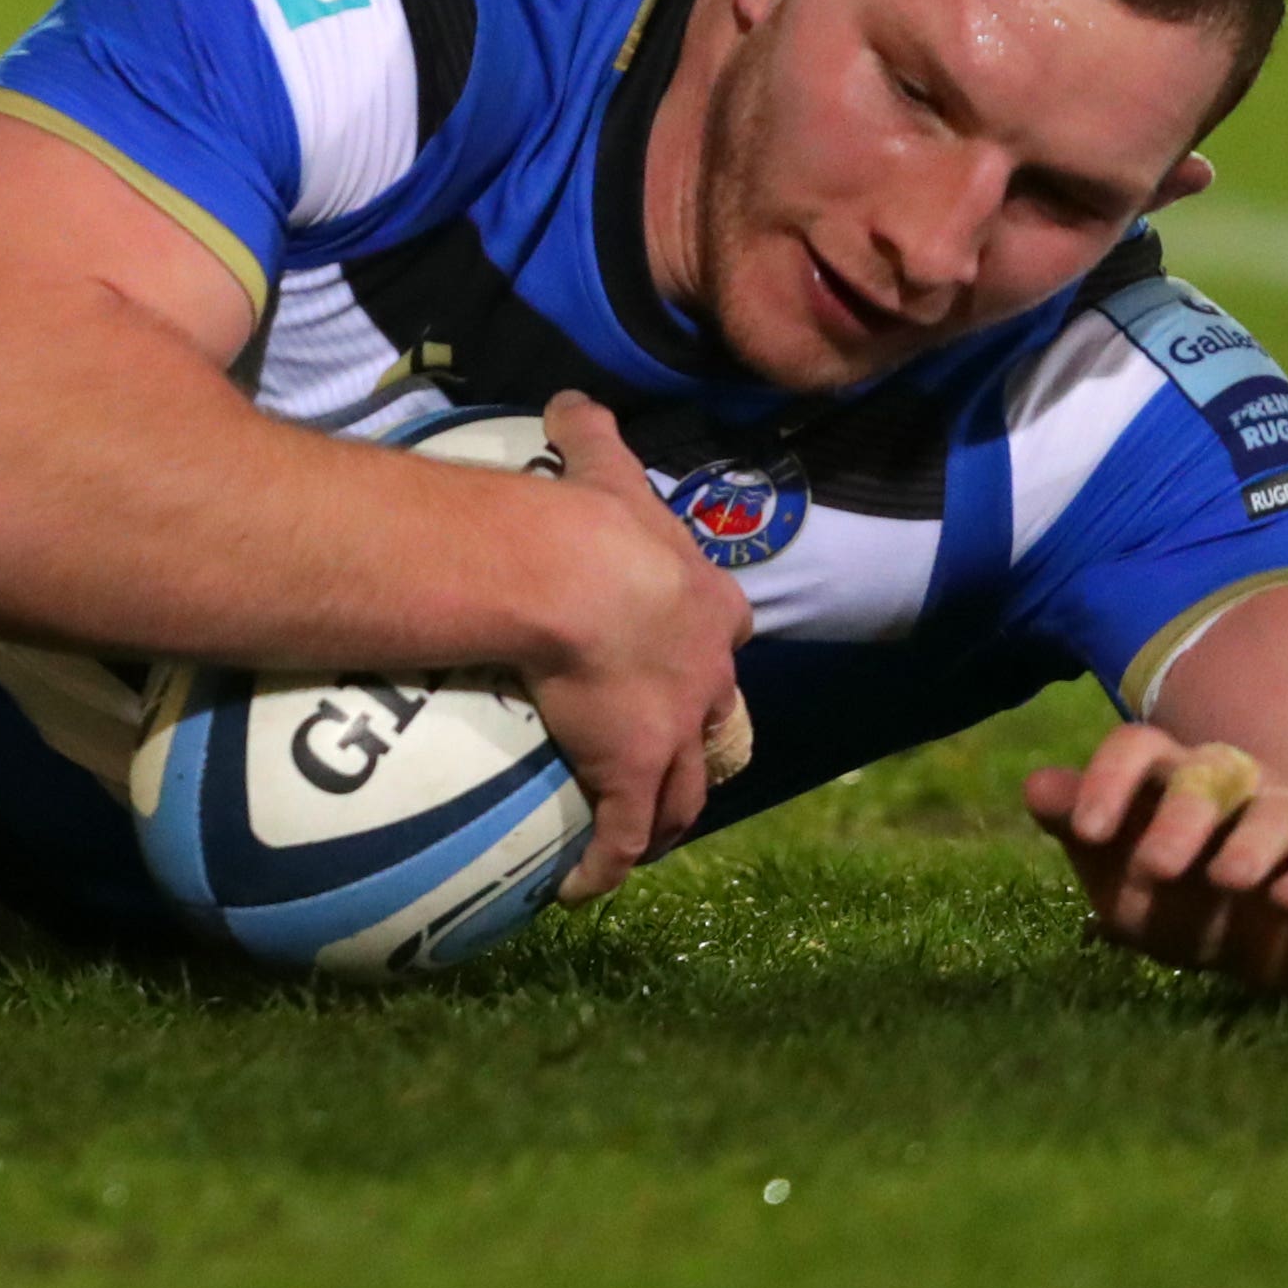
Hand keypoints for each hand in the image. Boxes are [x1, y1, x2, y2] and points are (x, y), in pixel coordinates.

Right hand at [526, 391, 753, 901]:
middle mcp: (706, 677)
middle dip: (700, 744)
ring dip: (666, 816)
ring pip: (683, 790)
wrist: (585, 580)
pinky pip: (622, 836)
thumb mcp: (603, 467)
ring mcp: (674, 732)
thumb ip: (591, 432)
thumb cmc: (595, 524)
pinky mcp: (634, 775)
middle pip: (716, 725)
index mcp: (706, 605)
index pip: (723, 632)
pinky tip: (580, 891)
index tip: (687, 663)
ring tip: (641, 838)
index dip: (707, 649)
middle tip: (670, 763)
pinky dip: (606, 865)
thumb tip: (565, 396)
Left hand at [1022, 725, 1287, 996]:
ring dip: (1250, 845)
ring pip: (1277, 812)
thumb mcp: (1119, 874)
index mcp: (1172, 780)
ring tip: (1226, 878)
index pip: (1139, 747)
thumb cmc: (1182, 902)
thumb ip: (1080, 828)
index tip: (1085, 832)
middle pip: (1209, 770)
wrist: (1273, 954)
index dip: (1110, 779)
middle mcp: (1235, 790)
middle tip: (1154, 867)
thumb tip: (1034, 786)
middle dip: (1181, 816)